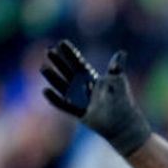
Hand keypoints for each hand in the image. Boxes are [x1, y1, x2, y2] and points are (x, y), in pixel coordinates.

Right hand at [41, 40, 151, 156]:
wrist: (124, 124)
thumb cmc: (123, 102)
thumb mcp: (118, 81)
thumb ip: (116, 67)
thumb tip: (121, 52)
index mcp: (93, 79)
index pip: (79, 63)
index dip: (70, 53)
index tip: (60, 42)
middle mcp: (84, 89)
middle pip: (69, 72)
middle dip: (59, 62)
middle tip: (48, 51)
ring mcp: (81, 101)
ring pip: (64, 87)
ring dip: (53, 78)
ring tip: (43, 67)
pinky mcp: (79, 114)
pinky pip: (65, 106)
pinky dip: (55, 99)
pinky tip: (45, 90)